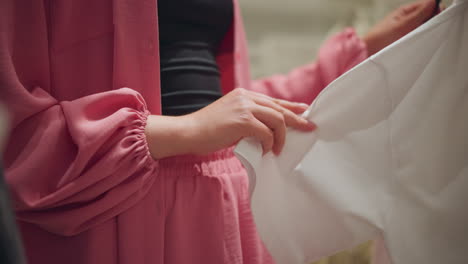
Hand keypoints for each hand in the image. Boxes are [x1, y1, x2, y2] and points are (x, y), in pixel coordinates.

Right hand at [145, 88, 315, 158]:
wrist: (188, 132)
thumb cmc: (207, 131)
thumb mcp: (231, 119)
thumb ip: (248, 119)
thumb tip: (267, 131)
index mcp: (243, 95)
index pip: (273, 101)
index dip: (291, 107)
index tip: (305, 112)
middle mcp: (245, 97)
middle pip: (279, 108)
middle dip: (297, 119)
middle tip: (310, 128)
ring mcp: (244, 107)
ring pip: (277, 119)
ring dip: (282, 136)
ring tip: (278, 149)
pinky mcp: (242, 120)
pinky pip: (266, 132)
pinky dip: (269, 143)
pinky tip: (266, 151)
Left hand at [363, 0, 442, 55]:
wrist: (368, 53)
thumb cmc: (381, 38)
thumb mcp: (403, 24)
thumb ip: (419, 13)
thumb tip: (433, 1)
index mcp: (405, 12)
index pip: (427, 5)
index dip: (436, 10)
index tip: (439, 18)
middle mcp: (406, 20)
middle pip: (426, 17)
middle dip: (432, 21)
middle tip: (430, 30)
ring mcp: (405, 31)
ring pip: (422, 28)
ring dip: (426, 31)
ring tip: (423, 38)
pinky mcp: (404, 41)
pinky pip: (417, 38)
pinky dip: (420, 39)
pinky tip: (419, 44)